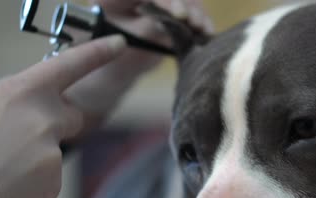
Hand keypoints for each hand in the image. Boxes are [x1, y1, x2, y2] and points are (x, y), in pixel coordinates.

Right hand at [0, 36, 126, 197]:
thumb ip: (15, 104)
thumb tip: (32, 108)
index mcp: (19, 93)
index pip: (69, 65)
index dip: (97, 53)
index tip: (119, 44)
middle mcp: (43, 119)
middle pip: (71, 115)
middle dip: (56, 124)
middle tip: (20, 140)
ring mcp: (51, 152)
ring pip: (54, 152)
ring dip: (35, 160)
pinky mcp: (53, 184)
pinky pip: (49, 180)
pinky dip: (32, 186)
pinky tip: (5, 190)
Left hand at [65, 0, 211, 122]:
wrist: (109, 72)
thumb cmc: (108, 61)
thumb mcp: (126, 47)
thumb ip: (147, 31)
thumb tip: (170, 20)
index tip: (178, 15)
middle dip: (186, 4)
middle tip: (193, 22)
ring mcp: (156, 2)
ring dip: (197, 12)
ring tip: (204, 30)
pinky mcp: (169, 12)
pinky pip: (189, 11)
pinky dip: (200, 20)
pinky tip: (207, 32)